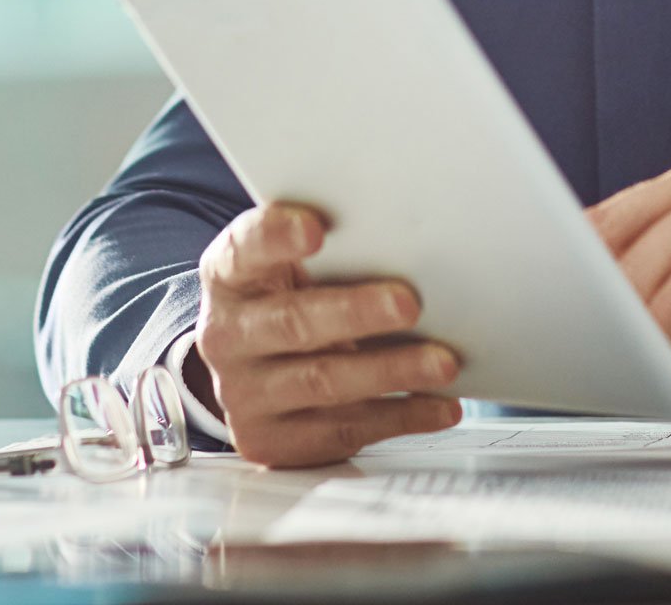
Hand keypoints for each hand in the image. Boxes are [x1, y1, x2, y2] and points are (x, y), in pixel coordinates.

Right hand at [191, 203, 462, 467]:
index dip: (276, 237)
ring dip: (391, 371)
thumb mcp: (293, 268)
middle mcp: (227, 336)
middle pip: (293, 322)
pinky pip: (343, 430)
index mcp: (229, 277)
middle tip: (408, 303)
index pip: (245, 249)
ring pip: (323, 382)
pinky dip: (401, 416)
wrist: (255, 372)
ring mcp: (245, 394)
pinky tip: (439, 405)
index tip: (315, 229)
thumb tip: (408, 238)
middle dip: (356, 312)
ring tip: (442, 362)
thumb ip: (333, 250)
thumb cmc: (291, 302)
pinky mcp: (272, 440)